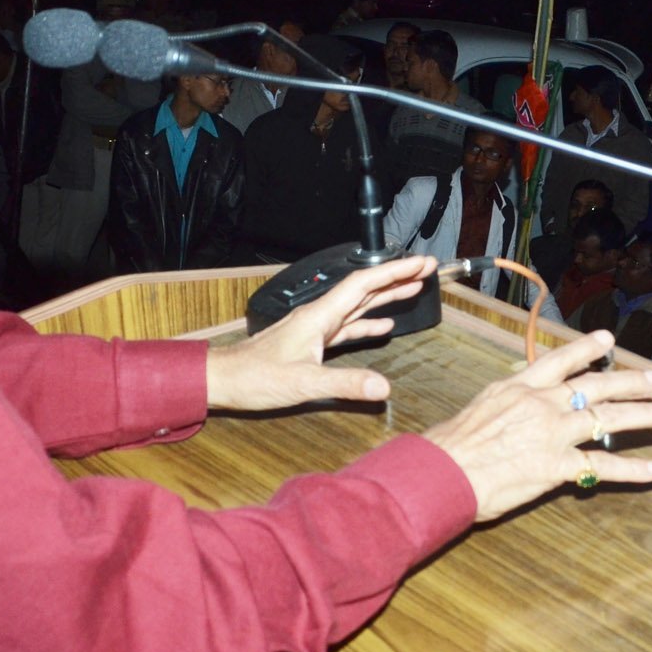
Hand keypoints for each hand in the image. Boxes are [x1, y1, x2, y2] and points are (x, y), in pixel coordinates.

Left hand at [205, 257, 430, 412]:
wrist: (224, 379)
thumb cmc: (254, 376)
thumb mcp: (304, 383)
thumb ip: (345, 383)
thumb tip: (384, 387)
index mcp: (319, 316)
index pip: (363, 285)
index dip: (394, 272)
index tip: (420, 263)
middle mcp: (319, 316)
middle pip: (365, 289)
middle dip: (396, 278)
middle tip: (426, 269)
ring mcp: (316, 328)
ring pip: (359, 306)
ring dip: (386, 297)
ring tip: (412, 290)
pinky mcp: (313, 343)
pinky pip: (348, 327)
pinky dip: (368, 324)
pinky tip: (383, 326)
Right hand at [423, 331, 651, 521]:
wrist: (443, 470)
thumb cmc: (451, 445)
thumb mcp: (480, 409)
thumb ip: (506, 404)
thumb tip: (514, 407)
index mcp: (520, 387)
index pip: (561, 361)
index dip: (587, 349)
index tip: (607, 340)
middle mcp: (542, 404)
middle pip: (597, 386)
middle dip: (631, 381)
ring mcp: (553, 433)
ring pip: (609, 418)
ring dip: (644, 415)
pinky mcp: (557, 466)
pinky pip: (602, 466)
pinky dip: (633, 469)